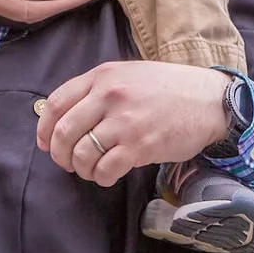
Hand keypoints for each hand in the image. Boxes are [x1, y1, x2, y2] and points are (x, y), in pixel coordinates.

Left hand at [36, 62, 231, 187]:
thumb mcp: (129, 75)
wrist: (209, 101)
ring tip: (90, 169)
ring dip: (81, 168)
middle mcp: (110, 96)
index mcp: (103, 76)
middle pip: (64, 132)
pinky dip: (100, 177)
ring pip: (82, 154)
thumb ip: (98, 90)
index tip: (45, 143)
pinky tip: (106, 175)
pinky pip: (105, 169)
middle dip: (60, 154)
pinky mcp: (140, 146)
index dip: (44, 129)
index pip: (57, 103)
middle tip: (67, 163)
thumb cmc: (168, 89)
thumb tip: (66, 117)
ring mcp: (125, 121)